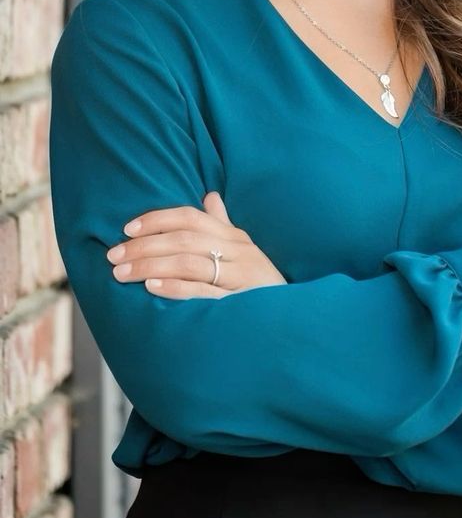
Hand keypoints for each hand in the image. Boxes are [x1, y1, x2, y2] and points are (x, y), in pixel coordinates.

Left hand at [106, 192, 287, 298]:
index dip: (157, 219)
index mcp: (237, 238)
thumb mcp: (245, 252)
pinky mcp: (239, 304)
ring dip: (150, 266)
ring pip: (189, 262)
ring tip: (122, 273)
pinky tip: (151, 289)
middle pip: (184, 239)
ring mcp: (241, 278)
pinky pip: (203, 292)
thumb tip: (210, 196)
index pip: (192, 218)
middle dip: (144, 246)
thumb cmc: (261, 286)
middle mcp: (239, 253)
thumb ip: (223, 226)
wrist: (292, 322)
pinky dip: (175, 288)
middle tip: (113, 255)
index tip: (127, 229)